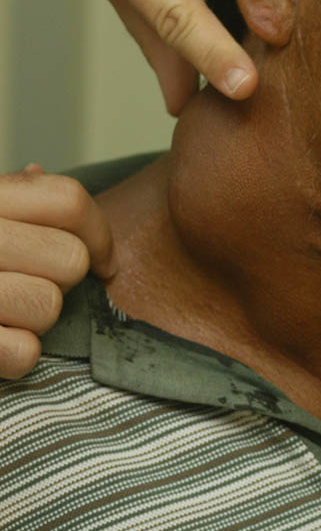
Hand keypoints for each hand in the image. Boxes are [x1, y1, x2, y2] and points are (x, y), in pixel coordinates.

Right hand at [0, 165, 113, 378]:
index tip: (102, 260)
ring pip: (49, 307)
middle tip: (28, 285)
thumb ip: (8, 199)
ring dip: (34, 320)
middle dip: (60, 281)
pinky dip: (14, 355)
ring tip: (3, 313)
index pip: (69, 201)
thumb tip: (38, 175)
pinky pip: (24, 352)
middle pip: (70, 260)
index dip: (99, 234)